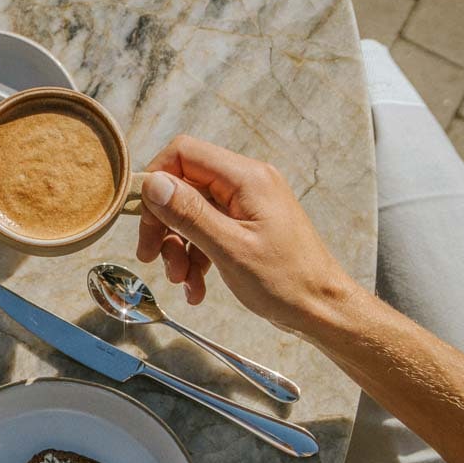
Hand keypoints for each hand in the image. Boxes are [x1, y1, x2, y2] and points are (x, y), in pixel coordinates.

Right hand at [136, 135, 358, 331]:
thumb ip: (189, 213)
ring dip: (179, 247)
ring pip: (192, 213)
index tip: (142, 216)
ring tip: (181, 281)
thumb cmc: (286, 282)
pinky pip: (208, 232)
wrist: (321, 309)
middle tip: (150, 256)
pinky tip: (197, 288)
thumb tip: (153, 183)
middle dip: (164, 223)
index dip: (156, 179)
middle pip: (184, 185)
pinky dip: (196, 258)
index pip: (184, 153)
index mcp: (246, 178)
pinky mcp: (247, 227)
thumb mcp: (229, 249)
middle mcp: (247, 183)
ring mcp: (247, 205)